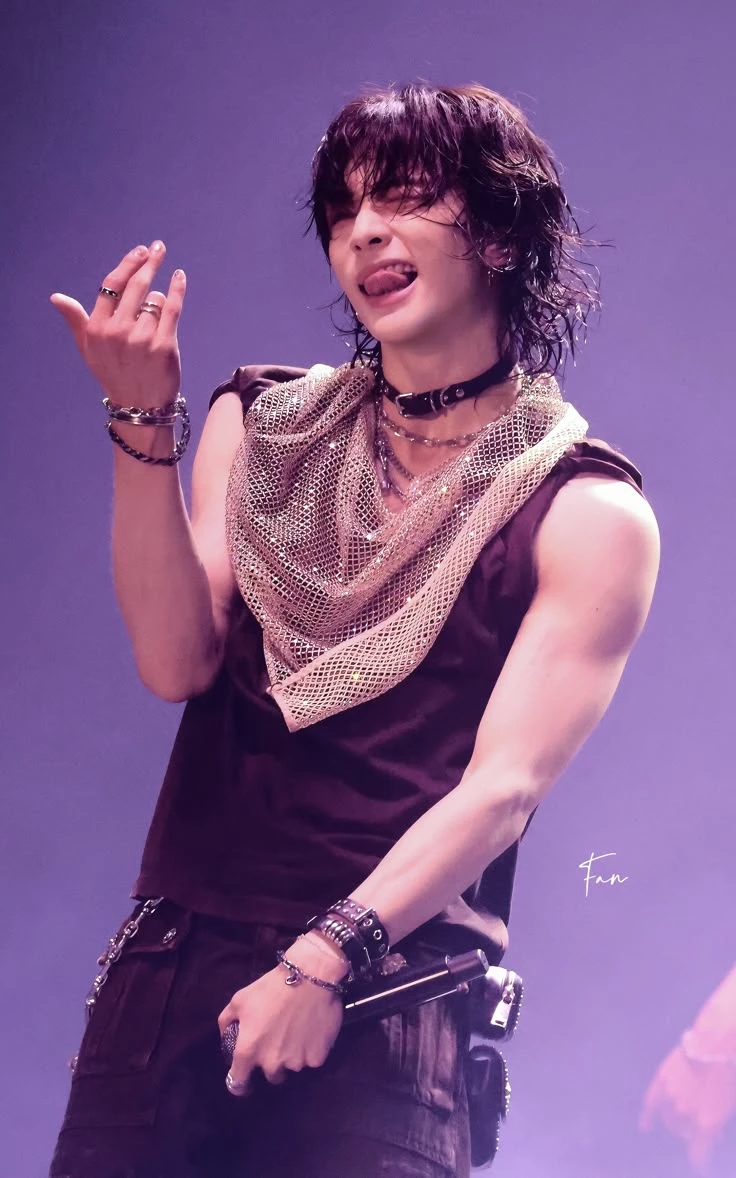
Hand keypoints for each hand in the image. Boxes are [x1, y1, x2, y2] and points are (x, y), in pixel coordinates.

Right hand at [50, 240, 184, 408]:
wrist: (140, 406)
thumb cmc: (113, 373)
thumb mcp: (89, 349)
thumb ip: (76, 320)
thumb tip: (57, 298)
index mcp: (98, 328)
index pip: (112, 286)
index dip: (127, 265)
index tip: (139, 252)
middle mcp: (118, 332)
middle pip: (136, 286)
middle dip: (148, 262)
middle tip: (157, 248)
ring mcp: (142, 339)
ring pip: (155, 301)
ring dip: (158, 300)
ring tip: (156, 316)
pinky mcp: (164, 346)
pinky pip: (172, 309)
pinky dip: (177, 290)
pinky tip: (179, 277)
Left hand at [218, 939, 347, 1096]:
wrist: (310, 977)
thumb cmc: (271, 988)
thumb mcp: (240, 999)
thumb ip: (227, 1021)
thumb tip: (225, 1035)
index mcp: (248, 1051)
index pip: (238, 1083)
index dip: (239, 1083)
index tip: (244, 1078)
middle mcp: (271, 1063)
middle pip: (271, 1075)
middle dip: (272, 1062)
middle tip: (278, 1040)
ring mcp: (296, 1063)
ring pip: (292, 1066)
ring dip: (292, 1055)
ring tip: (297, 1031)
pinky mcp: (317, 1058)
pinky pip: (311, 1060)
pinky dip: (311, 1049)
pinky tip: (312, 1030)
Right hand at [640, 1041, 735, 1173]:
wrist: (716, 1043)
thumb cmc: (728, 1074)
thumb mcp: (726, 1105)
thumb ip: (716, 1122)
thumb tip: (712, 1133)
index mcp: (705, 1124)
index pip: (697, 1153)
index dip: (698, 1159)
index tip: (699, 1161)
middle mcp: (686, 1115)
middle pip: (684, 1133)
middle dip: (690, 1133)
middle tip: (696, 1128)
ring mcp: (671, 1097)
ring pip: (669, 1119)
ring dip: (675, 1123)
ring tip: (681, 1122)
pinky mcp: (661, 1081)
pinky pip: (650, 1103)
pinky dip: (647, 1116)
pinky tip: (644, 1127)